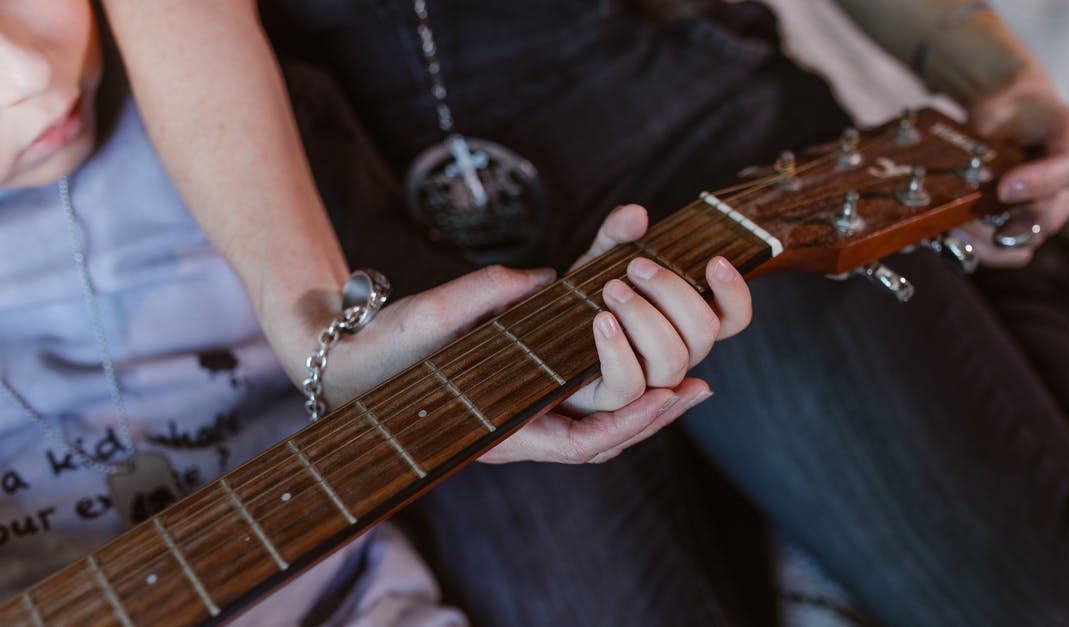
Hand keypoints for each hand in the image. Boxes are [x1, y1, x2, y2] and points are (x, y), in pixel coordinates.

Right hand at [312, 204, 750, 464]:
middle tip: (697, 388)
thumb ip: (484, 297)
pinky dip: (615, 385)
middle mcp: (516, 429)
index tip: (672, 396)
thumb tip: (547, 279)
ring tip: (690, 382)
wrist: (346, 367)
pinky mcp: (521, 391)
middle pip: (600, 438)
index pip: (578, 442)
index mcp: (497, 429)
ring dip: (643, 402)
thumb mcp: (426, 319)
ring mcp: (521, 414)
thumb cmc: (383, 352)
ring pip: (595, 422)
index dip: (629, 422)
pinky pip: (577, 396)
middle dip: (651, 415)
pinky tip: (644, 360)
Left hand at [960, 66, 1068, 266]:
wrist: (1010, 118)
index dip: (1036, 184)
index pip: (1066, 168)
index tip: (1003, 189)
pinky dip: (982, 247)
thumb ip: (993, 135)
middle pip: (1049, 216)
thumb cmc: (1008, 109)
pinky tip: (955, 236)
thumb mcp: (1002, 105)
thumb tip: (974, 176)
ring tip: (956, 229)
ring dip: (989, 242)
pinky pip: (1011, 248)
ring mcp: (1053, 206)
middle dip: (1007, 221)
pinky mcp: (1030, 223)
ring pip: (1029, 240)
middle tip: (967, 218)